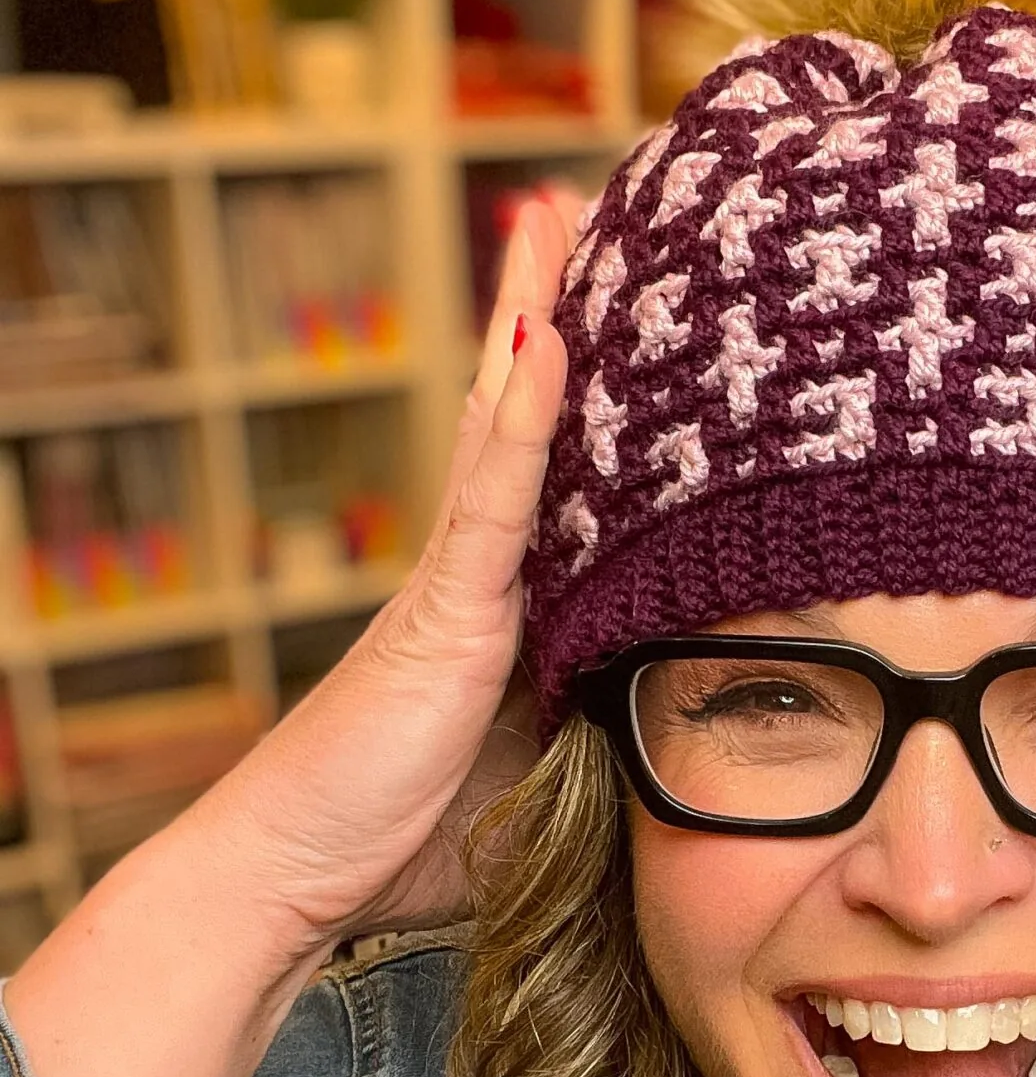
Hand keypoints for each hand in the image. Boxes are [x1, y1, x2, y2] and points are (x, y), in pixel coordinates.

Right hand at [208, 194, 578, 953]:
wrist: (302, 874)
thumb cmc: (412, 835)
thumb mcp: (545, 774)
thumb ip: (601, 730)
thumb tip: (692, 724)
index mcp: (509, 601)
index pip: (559, 472)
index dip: (582, 387)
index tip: (628, 305)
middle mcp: (483, 570)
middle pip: (525, 415)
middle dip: (553, 310)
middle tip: (584, 202)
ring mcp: (459, 580)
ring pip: (505, 425)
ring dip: (533, 317)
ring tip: (553, 213)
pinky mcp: (443, 612)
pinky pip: (493, 499)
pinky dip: (520, 415)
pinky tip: (542, 335)